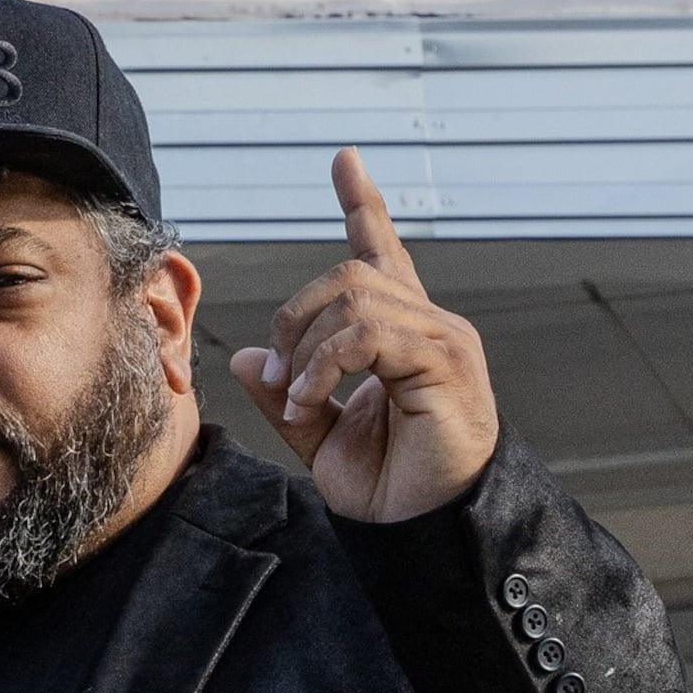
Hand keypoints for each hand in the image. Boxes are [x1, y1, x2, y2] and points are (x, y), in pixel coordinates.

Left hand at [229, 148, 499, 523]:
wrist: (424, 531)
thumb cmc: (388, 488)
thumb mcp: (318, 435)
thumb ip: (286, 393)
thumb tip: (244, 358)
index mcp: (399, 334)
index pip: (381, 251)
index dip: (363, 204)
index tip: (345, 160)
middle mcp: (429, 325)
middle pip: (347, 273)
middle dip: (293, 318)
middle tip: (279, 378)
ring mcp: (444, 339)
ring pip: (355, 297)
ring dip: (306, 349)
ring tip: (300, 401)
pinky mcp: (448, 361)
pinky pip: (367, 333)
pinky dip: (323, 366)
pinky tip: (311, 403)